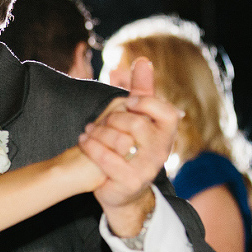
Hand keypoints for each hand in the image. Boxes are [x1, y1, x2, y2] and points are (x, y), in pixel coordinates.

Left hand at [77, 58, 181, 234]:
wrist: (123, 192)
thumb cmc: (130, 149)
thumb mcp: (138, 120)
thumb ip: (142, 91)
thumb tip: (143, 60)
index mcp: (167, 136)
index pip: (167, 113)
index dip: (146, 104)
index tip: (126, 103)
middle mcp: (161, 153)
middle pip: (138, 125)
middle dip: (114, 119)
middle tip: (101, 120)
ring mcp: (146, 170)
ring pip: (121, 142)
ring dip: (99, 132)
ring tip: (88, 130)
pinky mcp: (129, 182)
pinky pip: (107, 159)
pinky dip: (91, 146)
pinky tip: (83, 140)